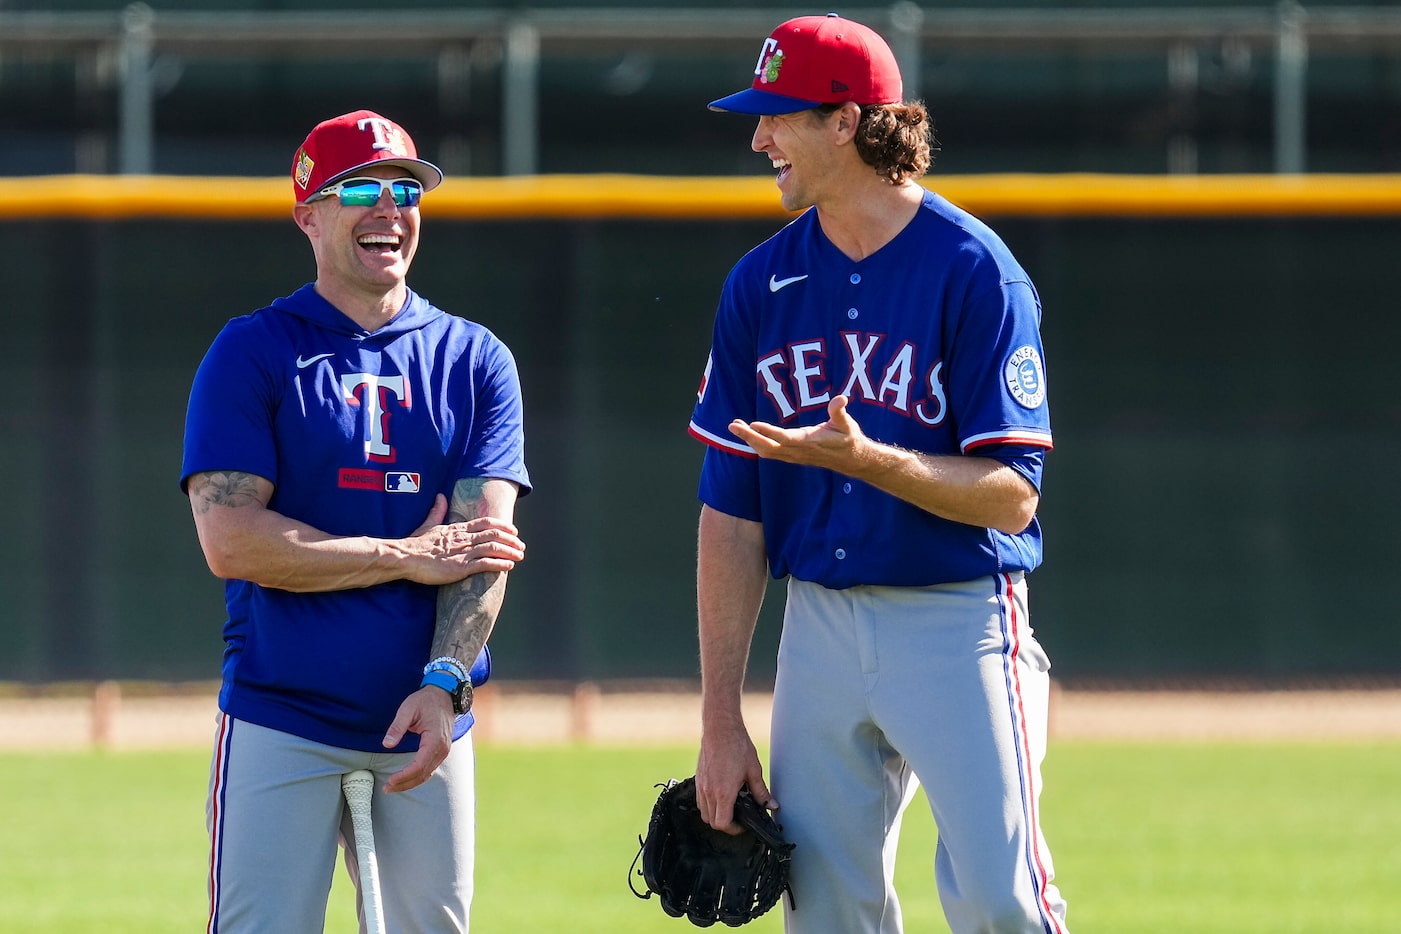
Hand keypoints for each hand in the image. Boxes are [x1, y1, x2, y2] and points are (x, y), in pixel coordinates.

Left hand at [380, 686, 455, 792]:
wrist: (444, 694)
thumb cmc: (426, 700)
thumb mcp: (408, 709)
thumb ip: (397, 727)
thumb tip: (386, 744)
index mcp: (435, 739)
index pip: (419, 765)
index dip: (404, 776)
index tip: (390, 781)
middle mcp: (442, 748)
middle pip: (423, 774)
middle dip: (404, 783)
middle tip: (386, 788)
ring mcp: (444, 750)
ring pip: (427, 774)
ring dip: (410, 783)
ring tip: (392, 786)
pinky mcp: (441, 750)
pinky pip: (430, 768)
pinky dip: (417, 776)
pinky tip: (405, 779)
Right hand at [402, 493, 525, 585]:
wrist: (405, 557)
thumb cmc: (415, 544)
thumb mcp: (428, 524)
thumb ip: (437, 511)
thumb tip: (440, 496)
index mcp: (458, 529)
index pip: (486, 523)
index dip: (502, 526)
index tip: (513, 530)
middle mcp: (464, 538)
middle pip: (494, 535)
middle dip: (511, 540)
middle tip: (521, 545)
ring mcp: (463, 553)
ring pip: (493, 548)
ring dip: (509, 551)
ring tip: (519, 555)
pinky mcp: (460, 567)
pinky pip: (485, 564)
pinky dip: (499, 564)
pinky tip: (508, 566)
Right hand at [695, 720, 775, 834]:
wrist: (720, 728)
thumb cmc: (737, 746)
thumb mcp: (754, 770)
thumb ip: (761, 792)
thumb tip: (772, 805)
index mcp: (723, 793)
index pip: (723, 824)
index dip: (734, 829)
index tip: (743, 825)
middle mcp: (709, 792)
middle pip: (712, 822)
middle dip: (725, 824)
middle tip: (739, 818)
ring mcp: (701, 786)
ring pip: (704, 813)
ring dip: (715, 815)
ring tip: (730, 807)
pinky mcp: (697, 779)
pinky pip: (700, 801)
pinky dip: (708, 805)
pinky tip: (720, 796)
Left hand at [729, 394, 867, 471]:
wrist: (852, 460)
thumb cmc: (848, 438)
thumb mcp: (847, 423)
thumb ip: (839, 411)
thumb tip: (841, 399)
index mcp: (809, 441)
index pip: (785, 438)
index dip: (768, 432)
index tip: (752, 424)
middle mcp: (798, 451)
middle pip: (768, 447)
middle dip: (749, 437)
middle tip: (732, 425)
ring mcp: (794, 456)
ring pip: (766, 451)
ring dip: (749, 440)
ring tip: (735, 426)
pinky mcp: (792, 457)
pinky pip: (770, 453)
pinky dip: (756, 445)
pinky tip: (748, 435)